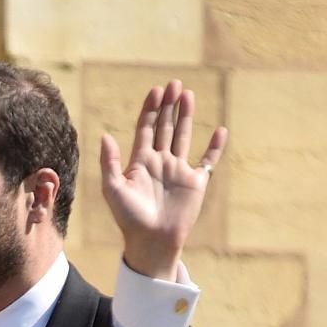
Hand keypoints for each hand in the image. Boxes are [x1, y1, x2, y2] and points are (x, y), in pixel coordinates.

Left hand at [97, 80, 227, 281]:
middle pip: (166, 127)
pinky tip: (221, 131)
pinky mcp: (195, 183)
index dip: (151, 110)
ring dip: (186, 116)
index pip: (146, 129)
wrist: (151, 241)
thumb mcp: (113, 190)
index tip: (156, 90)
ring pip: (184, 137)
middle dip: (169, 106)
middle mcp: (160, 162)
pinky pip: (208, 161)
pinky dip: (215, 147)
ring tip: (188, 95)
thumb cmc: (129, 219)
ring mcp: (178, 171)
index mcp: (140, 162)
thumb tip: (105, 135)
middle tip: (174, 84)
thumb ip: (109, 163)